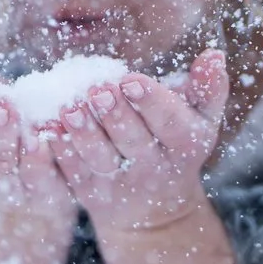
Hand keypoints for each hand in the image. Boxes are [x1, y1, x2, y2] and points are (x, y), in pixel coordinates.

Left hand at [48, 51, 230, 235]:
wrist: (156, 209)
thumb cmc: (176, 144)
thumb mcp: (201, 120)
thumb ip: (208, 88)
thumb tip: (214, 54)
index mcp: (184, 145)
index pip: (171, 123)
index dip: (152, 102)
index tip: (132, 80)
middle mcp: (153, 168)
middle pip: (134, 142)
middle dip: (115, 116)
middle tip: (98, 90)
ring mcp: (120, 182)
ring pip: (101, 159)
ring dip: (84, 134)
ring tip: (69, 108)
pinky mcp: (91, 192)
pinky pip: (74, 173)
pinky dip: (60, 153)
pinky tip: (47, 130)